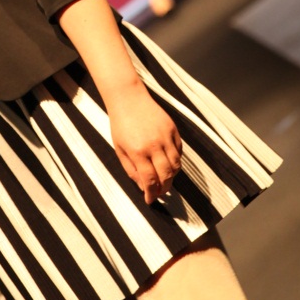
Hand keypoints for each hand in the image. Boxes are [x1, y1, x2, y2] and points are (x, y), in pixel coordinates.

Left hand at [105, 80, 181, 203]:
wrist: (129, 99)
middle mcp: (154, 145)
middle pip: (166, 175)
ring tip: (164, 180)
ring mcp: (166, 136)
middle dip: (164, 189)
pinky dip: (176, 161)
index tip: (150, 200)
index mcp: (138, 152)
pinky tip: (168, 164)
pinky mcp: (173, 129)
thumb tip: (143, 187)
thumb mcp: (120, 150)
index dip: (151, 194)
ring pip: (176, 165)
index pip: (150, 180)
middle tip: (160, 193)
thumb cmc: (120, 125)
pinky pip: (179, 151)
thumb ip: (131, 170)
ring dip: (171, 176)